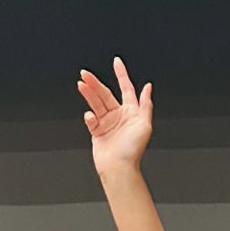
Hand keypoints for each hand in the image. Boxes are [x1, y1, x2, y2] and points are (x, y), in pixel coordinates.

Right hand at [77, 57, 152, 177]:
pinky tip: (91, 118)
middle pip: (105, 94)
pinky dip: (90, 117)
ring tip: (81, 84)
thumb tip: (148, 87)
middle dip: (95, 83)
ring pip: (96, 103)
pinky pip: (91, 119)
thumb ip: (145, 104)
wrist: (119, 168)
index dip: (121, 74)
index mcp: (131, 112)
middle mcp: (119, 116)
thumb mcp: (145, 124)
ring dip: (88, 93)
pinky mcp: (97, 132)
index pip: (126, 88)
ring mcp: (107, 123)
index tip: (117, 62)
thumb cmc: (133, 149)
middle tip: (85, 74)